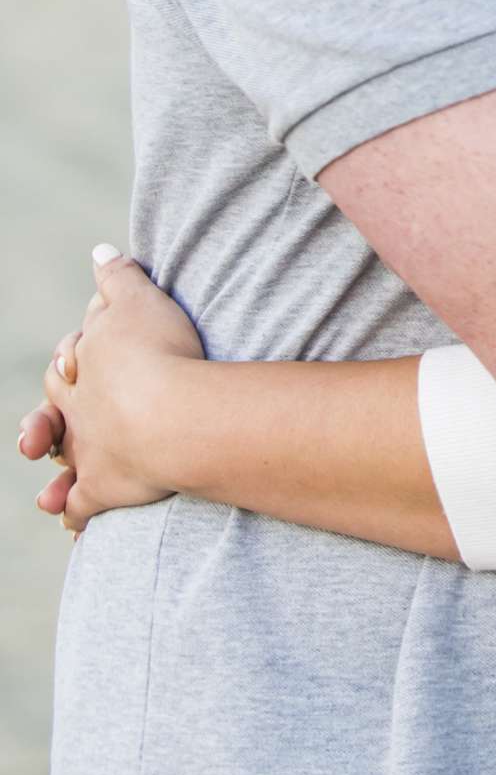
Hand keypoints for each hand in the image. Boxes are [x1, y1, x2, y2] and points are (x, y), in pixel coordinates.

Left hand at [28, 249, 204, 534]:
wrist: (170, 409)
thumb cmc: (158, 349)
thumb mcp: (140, 300)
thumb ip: (118, 276)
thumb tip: (100, 249)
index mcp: (82, 367)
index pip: (68, 361)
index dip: (73, 358)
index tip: (77, 358)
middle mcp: (77, 409)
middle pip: (55, 410)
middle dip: (50, 416)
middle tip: (49, 424)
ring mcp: (88, 450)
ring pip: (63, 460)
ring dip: (56, 472)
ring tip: (46, 489)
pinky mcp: (103, 487)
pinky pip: (82, 506)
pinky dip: (73, 514)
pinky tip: (69, 524)